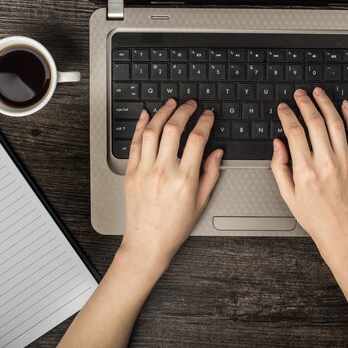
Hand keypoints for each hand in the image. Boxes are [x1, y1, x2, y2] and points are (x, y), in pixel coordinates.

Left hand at [120, 99, 222, 276]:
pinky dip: (141, 126)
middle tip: (191, 104)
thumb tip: (216, 152)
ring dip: (162, 112)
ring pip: (152, 131)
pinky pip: (135, 143)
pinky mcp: (131, 173)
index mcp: (185, 179)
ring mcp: (145, 170)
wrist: (148, 243)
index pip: (197, 139)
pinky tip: (146, 116)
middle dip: (184, 111)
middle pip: (173, 129)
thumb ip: (210, 174)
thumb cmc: (174, 226)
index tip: (208, 115)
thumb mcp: (201, 202)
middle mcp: (164, 171)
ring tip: (171, 104)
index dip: (205, 122)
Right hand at [270, 87, 347, 252]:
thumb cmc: (314, 216)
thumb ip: (279, 166)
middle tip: (299, 94)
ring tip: (318, 93)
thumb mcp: (288, 195)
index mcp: (305, 171)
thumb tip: (278, 143)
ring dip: (325, 104)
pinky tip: (344, 106)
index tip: (283, 108)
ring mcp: (346, 162)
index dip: (287, 115)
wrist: (341, 231)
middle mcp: (326, 164)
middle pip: (314, 122)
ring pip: (335, 122)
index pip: (294, 132)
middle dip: (304, 103)